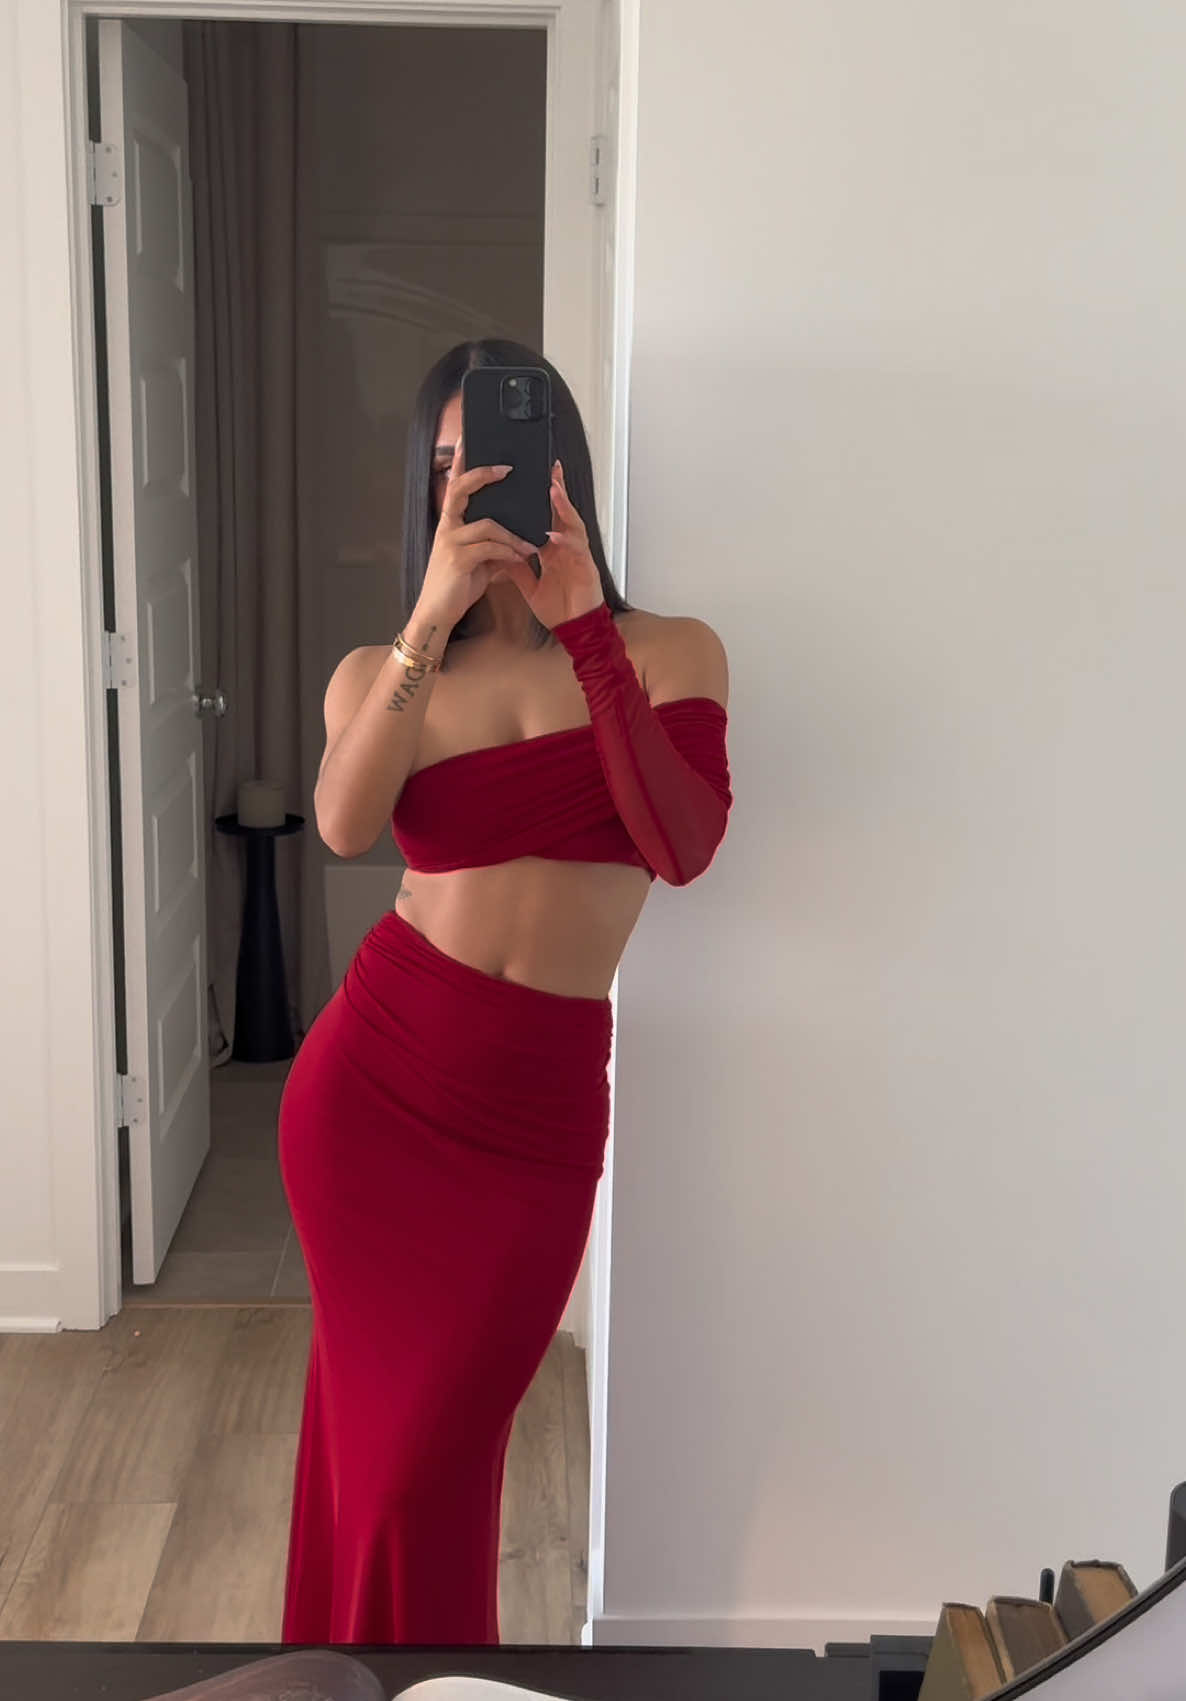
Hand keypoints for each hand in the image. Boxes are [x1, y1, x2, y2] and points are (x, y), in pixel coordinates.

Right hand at [417, 433, 539, 626]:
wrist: (437, 613)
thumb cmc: (455, 586)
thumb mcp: (476, 562)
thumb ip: (491, 546)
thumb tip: (512, 539)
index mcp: (450, 525)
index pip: (454, 487)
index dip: (460, 463)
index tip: (467, 440)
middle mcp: (447, 528)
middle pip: (461, 490)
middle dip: (483, 475)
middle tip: (506, 469)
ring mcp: (451, 543)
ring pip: (487, 525)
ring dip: (513, 534)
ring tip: (531, 545)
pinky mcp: (460, 560)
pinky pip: (491, 548)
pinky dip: (510, 551)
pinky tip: (521, 557)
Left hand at [495, 459, 604, 628]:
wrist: (575, 631)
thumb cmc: (559, 609)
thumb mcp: (530, 586)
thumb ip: (517, 568)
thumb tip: (499, 553)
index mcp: (554, 550)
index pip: (545, 518)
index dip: (540, 500)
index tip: (530, 481)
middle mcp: (567, 548)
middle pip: (562, 513)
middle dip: (557, 489)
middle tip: (548, 467)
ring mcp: (578, 556)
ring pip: (573, 524)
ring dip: (563, 506)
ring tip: (552, 489)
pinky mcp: (586, 568)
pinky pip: (577, 549)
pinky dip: (566, 540)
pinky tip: (555, 534)